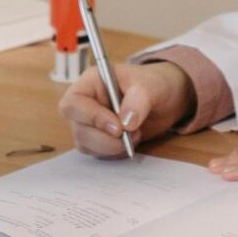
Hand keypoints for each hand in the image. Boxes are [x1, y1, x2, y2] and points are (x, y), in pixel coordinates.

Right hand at [60, 58, 194, 158]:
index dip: (91, 118)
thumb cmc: (153, 84)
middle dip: (105, 139)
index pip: (73, 103)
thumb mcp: (150, 86)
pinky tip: (131, 141)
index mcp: (91, 83)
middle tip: (131, 135)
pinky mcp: (98, 139)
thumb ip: (138, 100)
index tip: (117, 127)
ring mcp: (89, 123)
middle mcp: (85, 103)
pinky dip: (116, 153)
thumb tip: (126, 123)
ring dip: (112, 147)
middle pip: (78, 129)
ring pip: (86, 145)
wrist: (164, 99)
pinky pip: (98, 153)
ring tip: (136, 134)